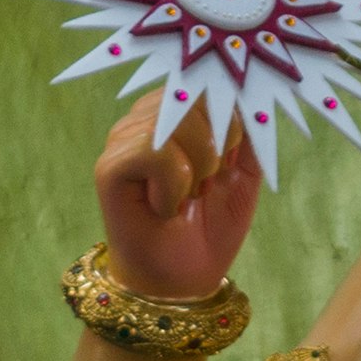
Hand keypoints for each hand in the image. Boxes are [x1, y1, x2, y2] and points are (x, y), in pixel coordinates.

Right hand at [92, 90, 263, 301]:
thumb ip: (250, 128)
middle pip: (198, 98)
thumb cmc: (211, 223)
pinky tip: (164, 206)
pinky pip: (156, 151)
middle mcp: (147, 117)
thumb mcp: (245, 170)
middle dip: (217, 148)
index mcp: (178, 111)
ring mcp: (124, 139)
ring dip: (197, 169)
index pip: (211, 84)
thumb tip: (250, 91)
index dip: (231, 122)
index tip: (226, 161)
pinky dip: (174, 184)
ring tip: (184, 197)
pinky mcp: (110, 166)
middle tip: (203, 185)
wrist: (186, 277)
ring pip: (178, 122)